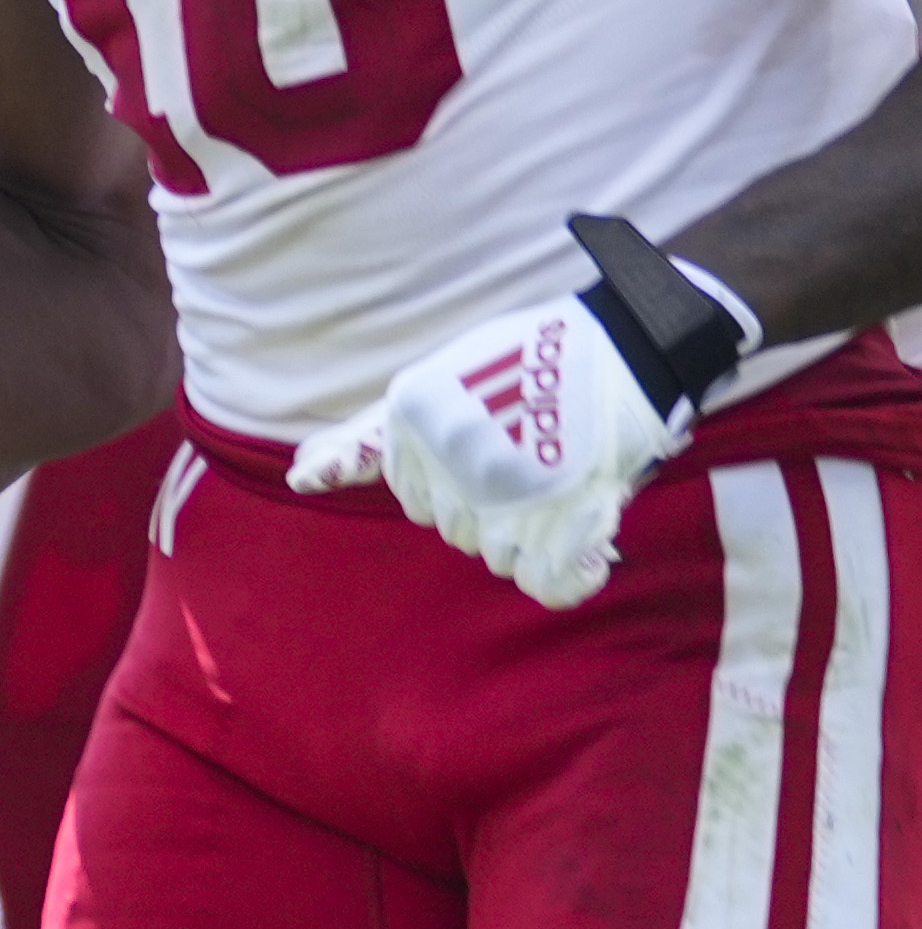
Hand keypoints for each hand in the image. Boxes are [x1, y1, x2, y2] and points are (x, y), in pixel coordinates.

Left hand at [297, 287, 686, 611]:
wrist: (629, 345)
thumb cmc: (525, 365)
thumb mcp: (427, 390)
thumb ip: (363, 441)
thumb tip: (299, 477)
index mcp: (415, 422)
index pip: (419, 500)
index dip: (463, 482)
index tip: (500, 446)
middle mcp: (453, 460)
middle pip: (456, 529)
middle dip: (492, 506)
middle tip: (537, 459)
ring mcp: (510, 492)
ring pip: (498, 555)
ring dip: (532, 532)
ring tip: (563, 479)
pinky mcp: (569, 514)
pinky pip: (546, 583)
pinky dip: (568, 572)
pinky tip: (585, 536)